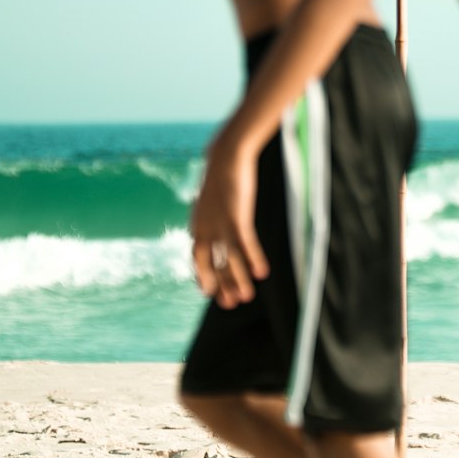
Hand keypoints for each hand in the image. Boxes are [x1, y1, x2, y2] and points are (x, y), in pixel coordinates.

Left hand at [190, 130, 267, 307]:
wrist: (226, 154)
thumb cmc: (222, 176)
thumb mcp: (213, 200)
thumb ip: (212, 216)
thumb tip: (216, 225)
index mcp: (197, 225)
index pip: (196, 258)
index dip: (203, 276)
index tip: (210, 292)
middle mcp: (205, 228)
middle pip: (211, 263)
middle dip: (220, 284)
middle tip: (230, 303)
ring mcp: (219, 223)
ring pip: (229, 258)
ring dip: (237, 278)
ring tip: (247, 297)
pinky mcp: (236, 216)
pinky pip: (245, 243)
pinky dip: (253, 258)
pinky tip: (261, 273)